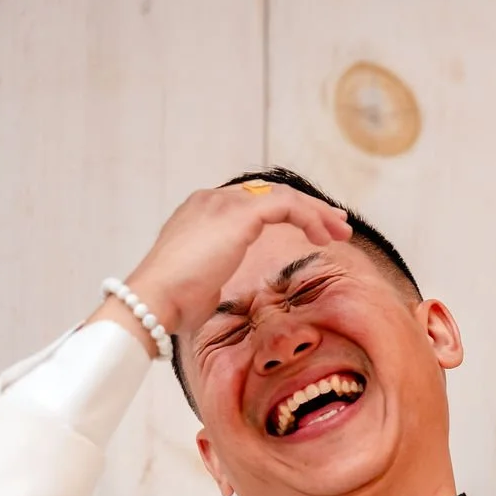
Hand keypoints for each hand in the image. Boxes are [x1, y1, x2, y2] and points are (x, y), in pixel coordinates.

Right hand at [113, 182, 351, 340]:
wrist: (154, 300)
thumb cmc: (173, 302)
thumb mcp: (202, 280)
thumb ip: (216, 270)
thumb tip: (224, 286)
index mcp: (202, 212)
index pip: (254, 202)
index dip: (288, 213)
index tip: (314, 230)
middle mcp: (212, 200)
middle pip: (272, 194)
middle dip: (310, 209)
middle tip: (337, 225)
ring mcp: (224, 203)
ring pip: (284, 196)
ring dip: (317, 213)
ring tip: (341, 233)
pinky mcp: (238, 213)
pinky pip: (286, 205)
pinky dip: (309, 217)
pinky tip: (322, 238)